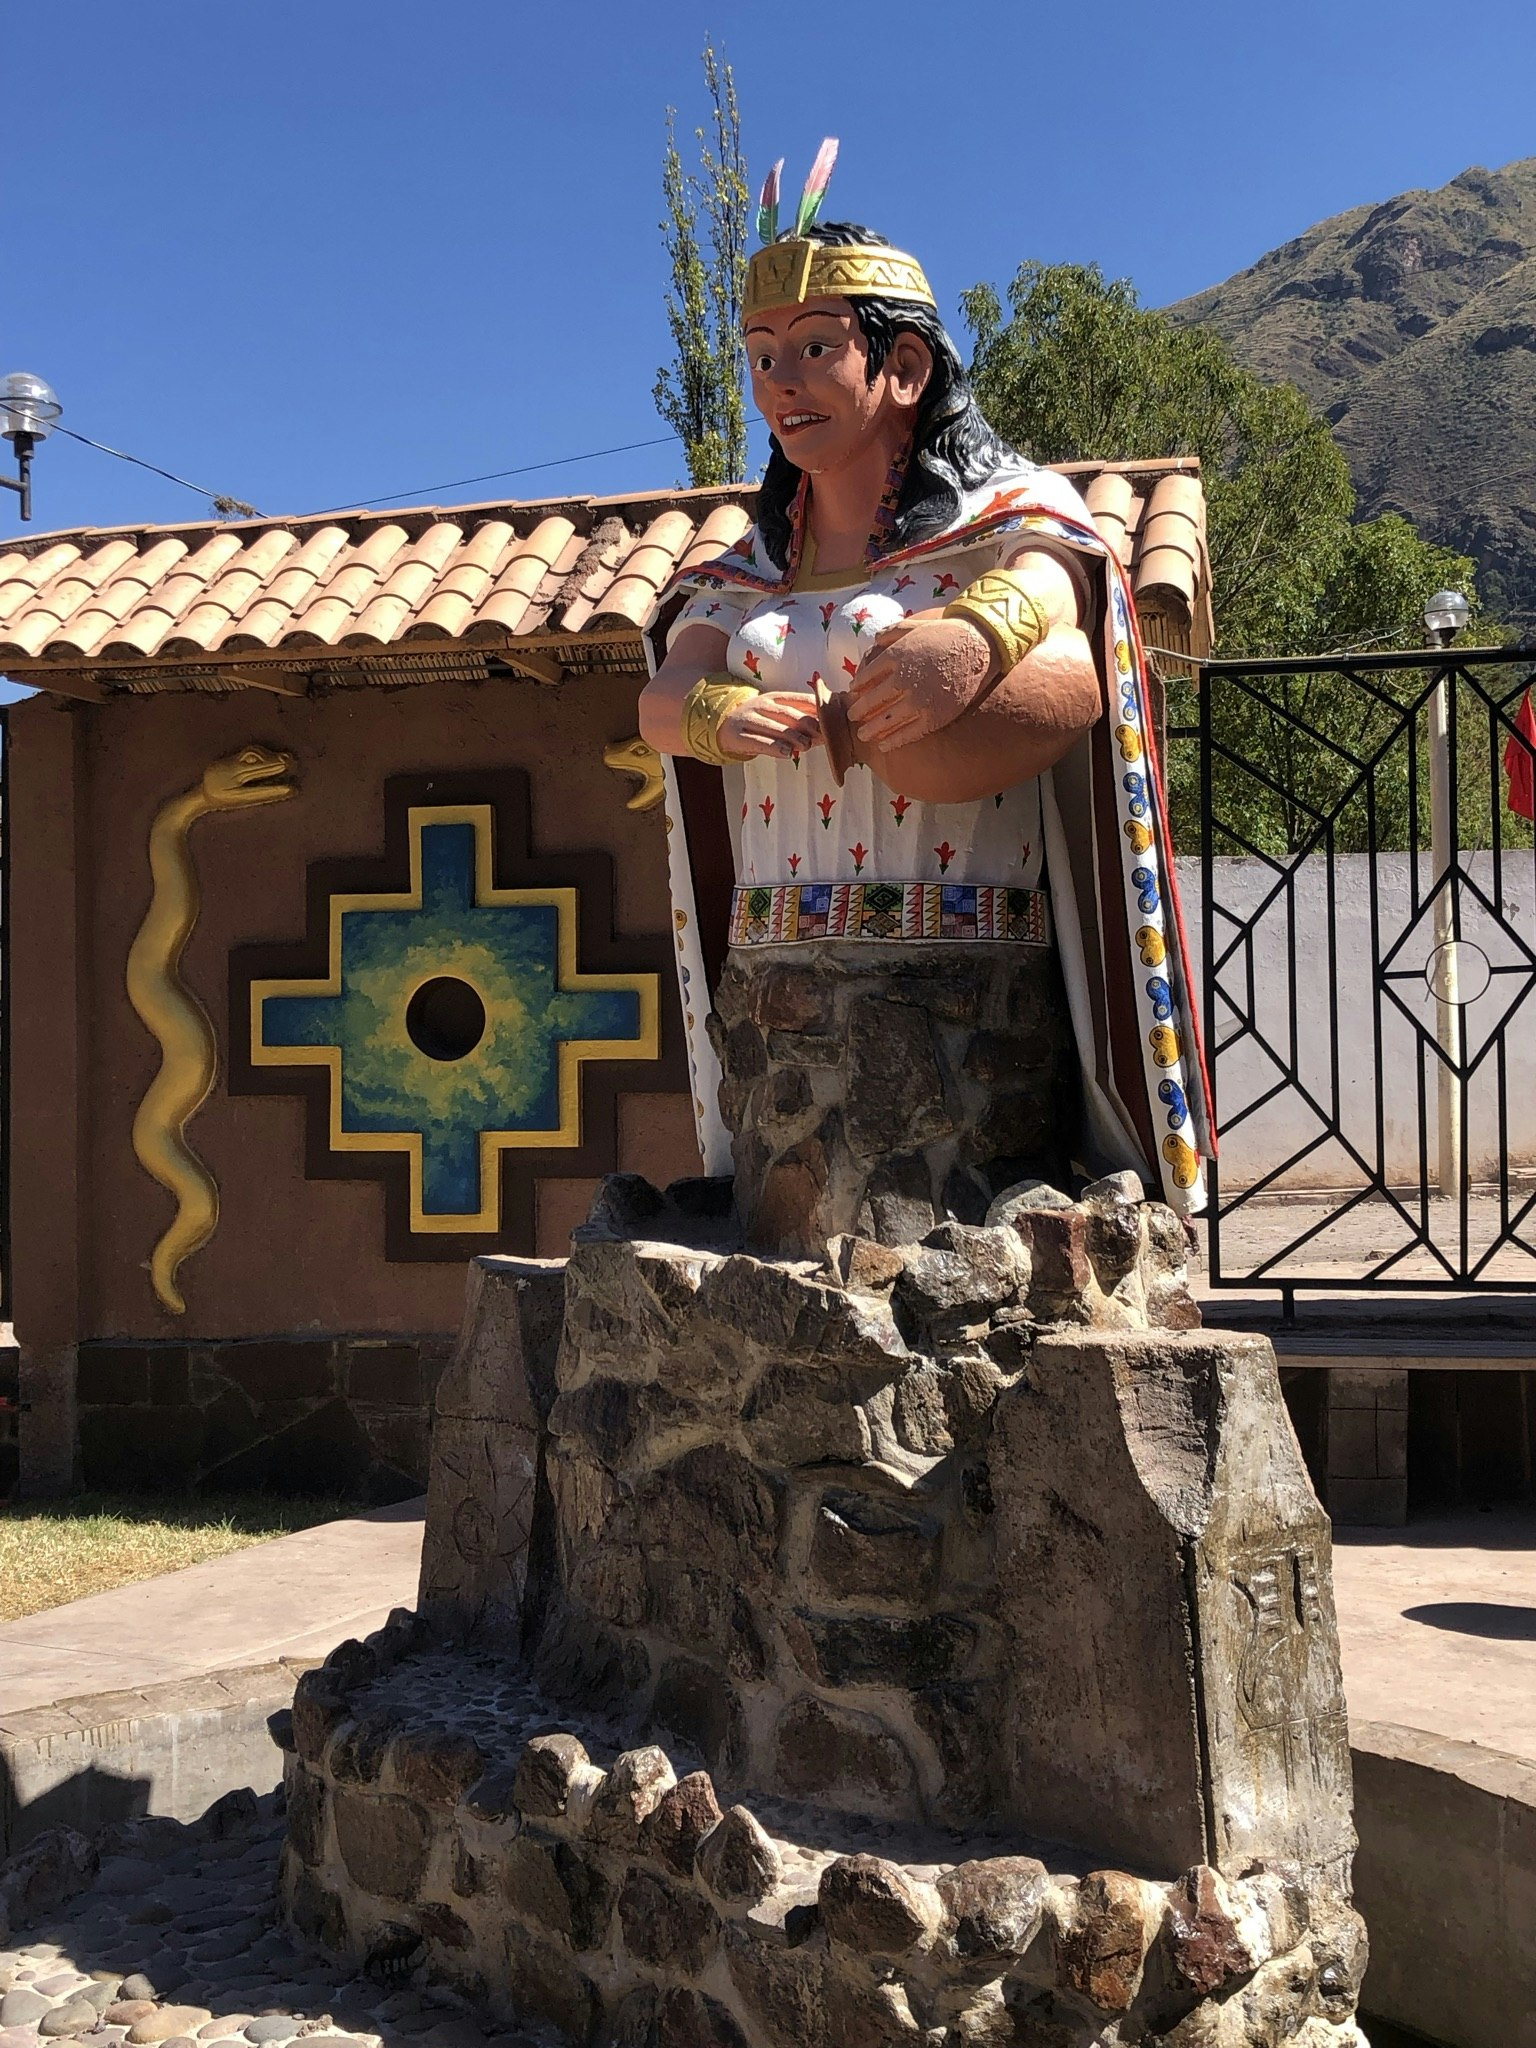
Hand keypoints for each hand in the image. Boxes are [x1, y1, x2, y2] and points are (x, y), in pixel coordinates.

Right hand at [717, 689, 823, 761]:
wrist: (722, 724)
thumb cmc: (759, 722)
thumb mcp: (777, 715)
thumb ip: (800, 719)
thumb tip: (830, 728)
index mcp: (775, 697)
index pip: (799, 699)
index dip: (817, 708)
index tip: (832, 718)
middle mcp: (762, 705)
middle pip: (788, 713)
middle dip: (807, 725)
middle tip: (822, 735)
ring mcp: (749, 719)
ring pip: (774, 727)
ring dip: (793, 736)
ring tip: (806, 746)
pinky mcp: (739, 735)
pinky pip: (759, 742)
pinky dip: (774, 748)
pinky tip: (787, 754)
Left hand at [845, 617, 994, 748]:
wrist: (980, 646)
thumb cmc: (946, 634)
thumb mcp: (915, 626)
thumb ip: (892, 633)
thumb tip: (874, 641)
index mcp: (896, 657)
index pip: (866, 678)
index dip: (857, 688)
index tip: (853, 693)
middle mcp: (904, 679)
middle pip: (872, 701)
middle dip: (859, 711)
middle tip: (852, 717)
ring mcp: (919, 700)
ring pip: (886, 720)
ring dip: (871, 729)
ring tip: (863, 735)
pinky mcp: (935, 716)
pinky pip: (908, 733)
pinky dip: (894, 741)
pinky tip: (884, 745)